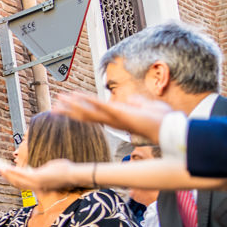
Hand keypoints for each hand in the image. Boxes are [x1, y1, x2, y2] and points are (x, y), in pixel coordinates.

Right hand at [0, 159, 82, 192]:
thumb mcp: (51, 169)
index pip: (22, 183)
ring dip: (6, 174)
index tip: (4, 173)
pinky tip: (6, 168)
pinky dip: (12, 172)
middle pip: (16, 182)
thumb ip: (43, 169)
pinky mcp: (37, 178)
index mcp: (38, 184)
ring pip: (17, 179)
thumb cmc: (66, 171)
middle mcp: (35, 186)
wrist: (74, 175)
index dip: (12, 178)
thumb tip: (41, 166)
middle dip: (6, 176)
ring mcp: (36, 183)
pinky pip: (21, 175)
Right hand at [55, 91, 170, 143]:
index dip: (81, 110)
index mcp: (119, 118)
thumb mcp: (149, 107)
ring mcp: (115, 118)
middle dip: (70, 110)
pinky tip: (75, 97)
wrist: (172, 129)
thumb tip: (133, 98)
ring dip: (73, 105)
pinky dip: (86, 101)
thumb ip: (139, 103)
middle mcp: (114, 120)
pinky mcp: (120, 114)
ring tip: (59, 101)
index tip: (69, 107)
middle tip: (54, 107)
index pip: (96, 114)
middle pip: (87, 115)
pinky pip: (100, 106)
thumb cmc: (164, 120)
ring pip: (89, 112)